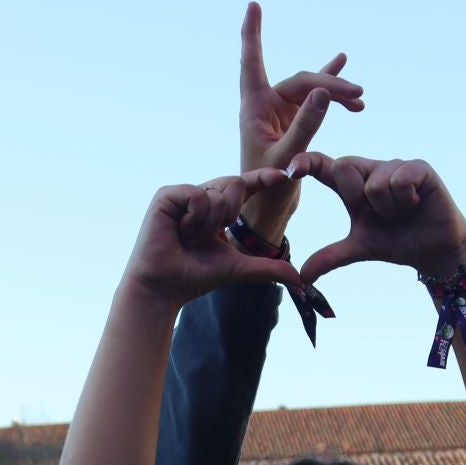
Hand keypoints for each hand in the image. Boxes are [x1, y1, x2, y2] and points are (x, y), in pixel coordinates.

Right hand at [120, 169, 302, 310]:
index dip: (263, 179)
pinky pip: (197, 196)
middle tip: (205, 238)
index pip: (245, 187)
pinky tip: (178, 231)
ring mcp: (183, 194)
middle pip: (236, 184)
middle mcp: (201, 196)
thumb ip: (269, 268)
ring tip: (187, 238)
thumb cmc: (196, 277)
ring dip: (210, 224)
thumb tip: (300, 280)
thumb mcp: (240, 269)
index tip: (283, 177)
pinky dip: (195, 218)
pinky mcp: (167, 195)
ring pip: (219, 191)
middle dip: (229, 216)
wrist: (164, 287)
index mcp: (218, 209)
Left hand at [237, 2, 362, 242]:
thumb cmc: (267, 191)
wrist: (267, 213)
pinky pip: (315, 96)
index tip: (252, 6)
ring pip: (312, 90)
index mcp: (255, 109)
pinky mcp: (294, 121)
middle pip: (301, 81)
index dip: (252, 34)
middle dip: (329, 85)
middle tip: (358, 96)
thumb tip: (323, 91)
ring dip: (336, 91)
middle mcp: (266, 106)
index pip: (252, 63)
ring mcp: (281, 112)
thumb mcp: (287, 159)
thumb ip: (305, 126)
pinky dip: (329, 85)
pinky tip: (342, 62)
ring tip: (360, 98)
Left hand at [287, 154, 465, 286]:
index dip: (307, 162)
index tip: (290, 169)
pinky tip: (416, 203)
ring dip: (386, 208)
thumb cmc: (396, 243)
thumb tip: (301, 276)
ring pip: (374, 181)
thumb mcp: (359, 249)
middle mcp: (371, 170)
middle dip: (356, 197)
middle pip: (344, 165)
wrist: (434, 251)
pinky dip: (404, 200)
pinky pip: (398, 179)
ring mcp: (395, 166)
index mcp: (353, 186)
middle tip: (377, 214)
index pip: (325, 166)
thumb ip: (330, 257)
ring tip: (401, 212)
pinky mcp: (419, 168)